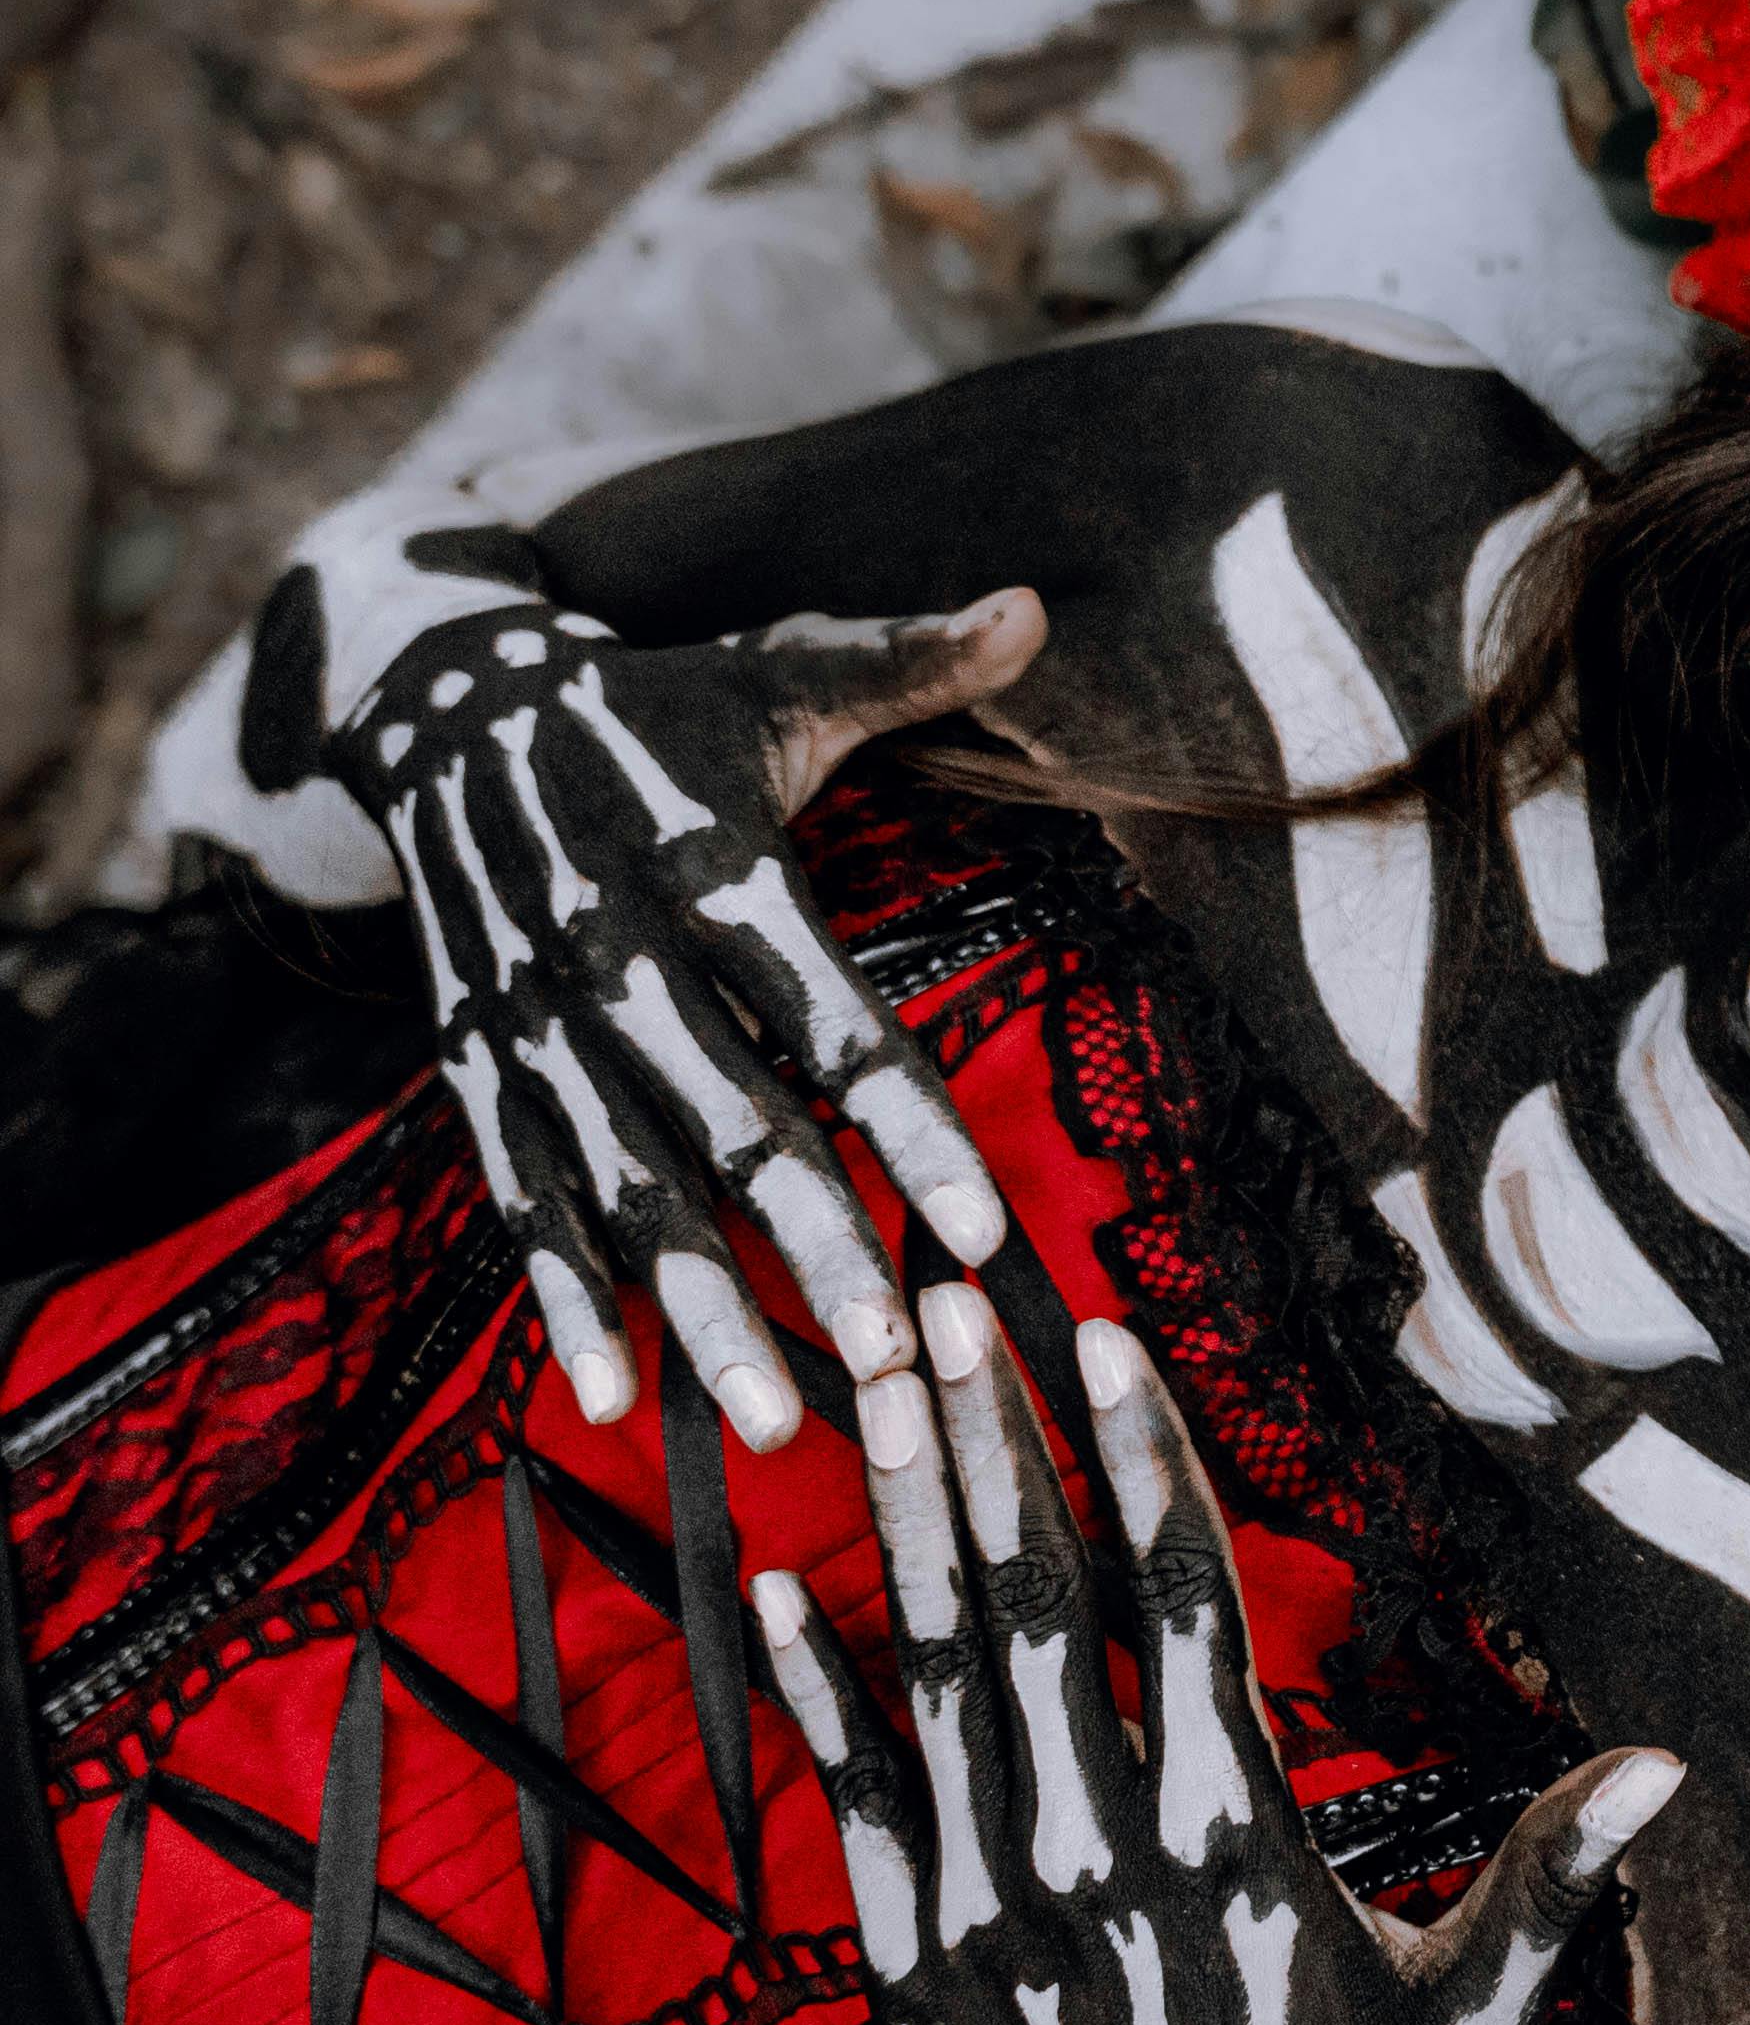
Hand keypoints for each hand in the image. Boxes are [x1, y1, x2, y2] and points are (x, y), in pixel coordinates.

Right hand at [331, 591, 1045, 1440]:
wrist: (436, 702)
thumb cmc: (656, 702)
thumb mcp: (779, 668)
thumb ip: (912, 659)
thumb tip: (1039, 605)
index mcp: (712, 869)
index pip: (829, 1014)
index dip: (905, 1119)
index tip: (981, 1223)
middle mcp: (619, 956)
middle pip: (731, 1125)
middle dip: (814, 1250)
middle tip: (898, 1363)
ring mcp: (538, 1020)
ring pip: (626, 1186)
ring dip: (699, 1307)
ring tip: (783, 1419)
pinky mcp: (476, 1061)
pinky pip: (519, 1195)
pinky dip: (563, 1296)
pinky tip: (612, 1395)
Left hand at [753, 1290, 1683, 2024]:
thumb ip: (1549, 1884)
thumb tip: (1664, 1767)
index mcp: (1237, 1847)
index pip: (1179, 1600)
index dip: (1140, 1454)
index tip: (1099, 1333)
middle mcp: (1099, 1858)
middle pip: (1036, 1599)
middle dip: (991, 1438)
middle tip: (947, 1299)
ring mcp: (991, 1912)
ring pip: (939, 1673)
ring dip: (904, 1520)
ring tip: (881, 1384)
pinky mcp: (912, 1973)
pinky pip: (856, 1802)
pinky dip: (812, 1690)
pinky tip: (770, 1587)